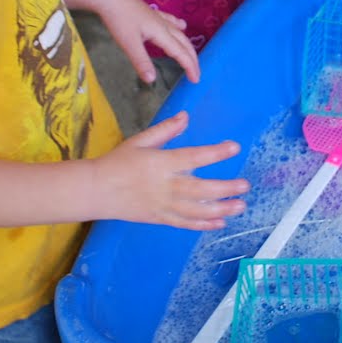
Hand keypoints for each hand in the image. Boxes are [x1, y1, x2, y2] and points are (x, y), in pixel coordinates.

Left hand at [96, 0, 200, 84]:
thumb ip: (141, 62)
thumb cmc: (118, 19)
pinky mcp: (151, 13)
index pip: (181, 53)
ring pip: (179, 33)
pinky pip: (171, 21)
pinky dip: (178, 27)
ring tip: (191, 55)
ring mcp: (158, 17)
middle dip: (192, 59)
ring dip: (187, 45)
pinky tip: (180, 26)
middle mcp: (164, 25)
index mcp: (161, 33)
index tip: (196, 80)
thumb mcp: (129, 43)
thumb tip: (152, 80)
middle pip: (184, 43)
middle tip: (196, 73)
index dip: (190, 67)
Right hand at [100, 111, 248, 230]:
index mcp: (161, 163)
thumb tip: (185, 117)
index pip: (193, 157)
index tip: (234, 148)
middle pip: (200, 189)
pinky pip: (185, 224)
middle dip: (225, 188)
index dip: (215, 153)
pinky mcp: (160, 219)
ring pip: (197, 210)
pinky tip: (220, 223)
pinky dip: (203, 225)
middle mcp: (165, 186)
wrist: (96, 190)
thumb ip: (165, 130)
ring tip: (240, 206)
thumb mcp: (139, 141)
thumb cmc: (118, 162)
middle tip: (245, 186)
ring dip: (221, 209)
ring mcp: (164, 205)